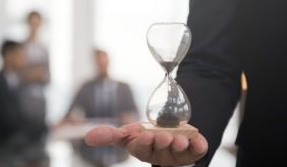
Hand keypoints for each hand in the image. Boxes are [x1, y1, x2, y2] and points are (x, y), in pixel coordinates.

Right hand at [85, 123, 207, 165]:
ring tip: (180, 139)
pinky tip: (198, 140)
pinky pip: (198, 151)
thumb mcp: (127, 133)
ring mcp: (178, 154)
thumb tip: (87, 138)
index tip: (145, 134)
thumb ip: (109, 135)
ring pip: (179, 152)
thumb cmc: (145, 136)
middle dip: (162, 143)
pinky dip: (199, 145)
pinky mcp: (193, 151)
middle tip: (164, 136)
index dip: (144, 143)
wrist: (169, 132)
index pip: (142, 149)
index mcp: (144, 150)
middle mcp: (161, 155)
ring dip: (180, 146)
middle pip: (161, 151)